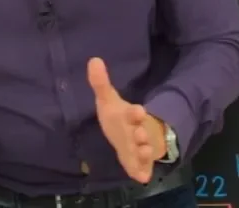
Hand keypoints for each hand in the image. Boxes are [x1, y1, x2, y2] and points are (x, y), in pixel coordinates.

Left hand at [87, 57, 165, 182]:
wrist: (129, 136)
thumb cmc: (119, 118)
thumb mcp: (108, 101)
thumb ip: (101, 83)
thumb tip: (93, 60)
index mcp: (130, 117)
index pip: (133, 114)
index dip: (135, 113)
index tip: (137, 110)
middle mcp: (137, 132)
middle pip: (141, 133)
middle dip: (141, 134)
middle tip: (140, 134)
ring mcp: (140, 149)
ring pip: (144, 151)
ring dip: (145, 152)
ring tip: (143, 151)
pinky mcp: (139, 164)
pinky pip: (143, 169)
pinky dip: (143, 172)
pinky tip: (143, 178)